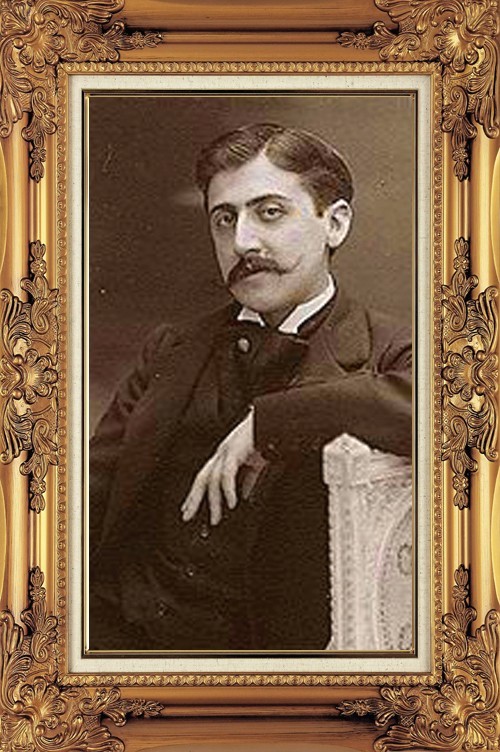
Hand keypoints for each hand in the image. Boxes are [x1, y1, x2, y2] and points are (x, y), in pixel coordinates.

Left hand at [180, 410, 264, 525]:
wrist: (273, 421)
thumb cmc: (265, 439)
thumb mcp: (256, 464)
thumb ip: (248, 479)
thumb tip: (244, 496)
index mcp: (224, 455)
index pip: (204, 477)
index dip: (195, 493)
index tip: (189, 508)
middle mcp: (221, 453)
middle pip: (201, 479)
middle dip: (193, 498)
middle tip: (187, 516)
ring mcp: (226, 451)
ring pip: (212, 480)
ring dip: (213, 501)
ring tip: (215, 519)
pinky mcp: (234, 451)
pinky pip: (227, 474)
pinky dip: (228, 490)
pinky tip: (232, 503)